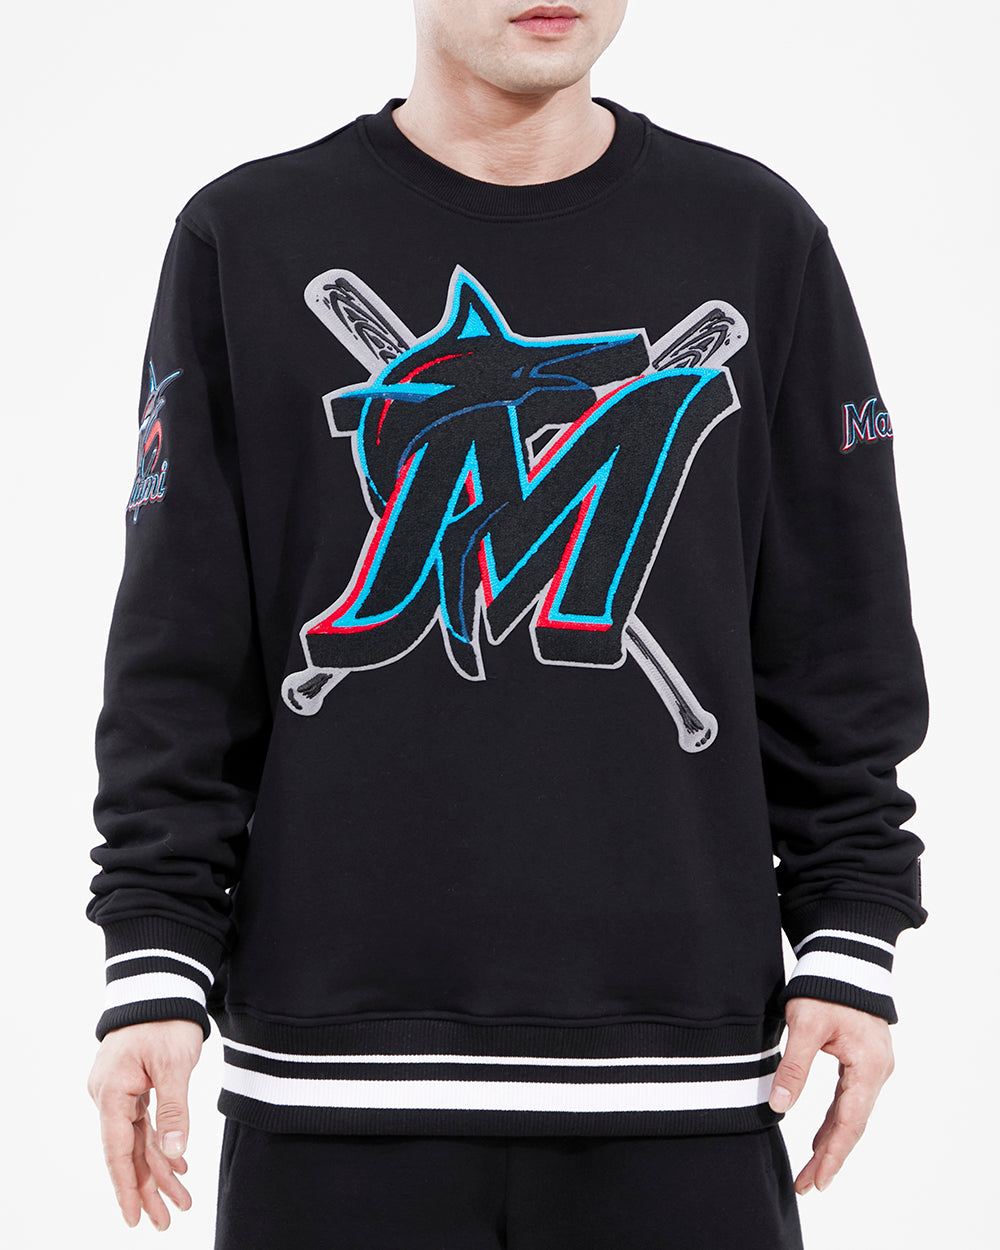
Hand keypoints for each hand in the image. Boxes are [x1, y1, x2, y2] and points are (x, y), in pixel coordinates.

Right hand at [87, 1019, 203, 1230]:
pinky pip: (143, 1123)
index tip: (133, 1219)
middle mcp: (109, 1096)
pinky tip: (177, 1164)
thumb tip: (174, 1150)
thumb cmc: (166, 1020)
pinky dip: (160, 1143)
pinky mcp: (132, 1085)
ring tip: (180, 1201)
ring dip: (159, 1169)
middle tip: (166, 1222)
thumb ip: (173, 1109)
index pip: (117, 1151)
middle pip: (127, 1152)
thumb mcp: (175, 1064)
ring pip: (137, 1141)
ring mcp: (119, 1091)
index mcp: (112, 1092)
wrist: (160, 984)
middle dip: (148, 1188)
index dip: (126, 1188)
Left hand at [768, 997, 893, 1194]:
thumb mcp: (805, 1024)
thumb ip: (794, 1066)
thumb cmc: (826, 986)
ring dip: (831, 1142)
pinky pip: (850, 1100)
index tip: (818, 1181)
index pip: (849, 1122)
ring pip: (851, 1115)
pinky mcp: (864, 1061)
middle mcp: (877, 1072)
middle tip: (808, 1186)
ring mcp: (873, 1067)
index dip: (833, 1154)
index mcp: (868, 1066)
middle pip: (853, 1125)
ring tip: (812, 1171)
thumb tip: (777, 1106)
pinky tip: (821, 1138)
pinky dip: (835, 1121)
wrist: (845, 956)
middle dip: (830, 1157)